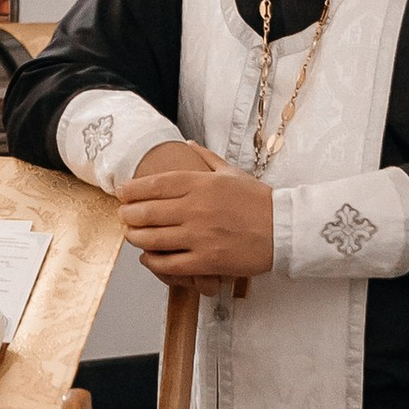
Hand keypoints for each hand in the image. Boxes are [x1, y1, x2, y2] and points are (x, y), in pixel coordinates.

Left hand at [120, 153, 274, 288]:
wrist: (286, 230)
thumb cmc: (259, 200)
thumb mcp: (233, 173)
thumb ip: (206, 159)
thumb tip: (188, 143)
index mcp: (202, 185)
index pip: (156, 184)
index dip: (133, 189)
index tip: (122, 192)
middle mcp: (196, 209)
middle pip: (147, 212)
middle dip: (128, 214)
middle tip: (122, 215)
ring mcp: (200, 237)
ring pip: (153, 239)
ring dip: (135, 237)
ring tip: (131, 234)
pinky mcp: (206, 261)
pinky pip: (169, 264)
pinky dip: (152, 261)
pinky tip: (147, 258)